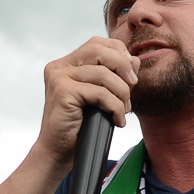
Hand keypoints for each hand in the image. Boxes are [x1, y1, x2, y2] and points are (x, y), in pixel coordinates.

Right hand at [35, 38, 137, 167]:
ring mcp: (59, 77)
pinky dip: (115, 106)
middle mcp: (60, 66)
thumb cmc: (80, 125)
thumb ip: (115, 75)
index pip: (98, 43)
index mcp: (67, 63)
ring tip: (123, 110)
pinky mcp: (62, 91)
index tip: (131, 76)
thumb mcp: (101, 95)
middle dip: (123, 67)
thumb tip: (134, 59)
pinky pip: (100, 93)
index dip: (120, 54)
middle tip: (132, 86)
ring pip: (103, 74)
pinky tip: (117, 119)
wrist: (59, 151)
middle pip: (100, 50)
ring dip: (121, 93)